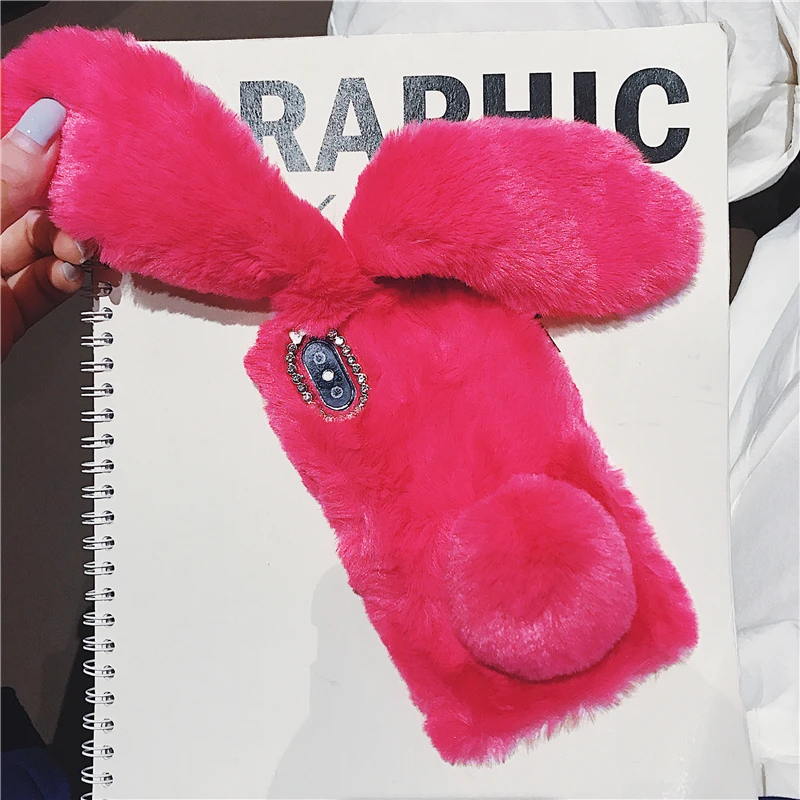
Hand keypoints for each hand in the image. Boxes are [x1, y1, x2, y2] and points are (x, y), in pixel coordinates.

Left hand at [1, 98, 88, 360]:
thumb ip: (2, 185)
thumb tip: (41, 127)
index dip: (27, 136)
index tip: (69, 124)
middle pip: (18, 200)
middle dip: (59, 202)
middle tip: (86, 205)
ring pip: (36, 245)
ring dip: (69, 246)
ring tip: (82, 249)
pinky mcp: (5, 315)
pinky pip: (43, 286)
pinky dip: (66, 281)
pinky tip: (73, 275)